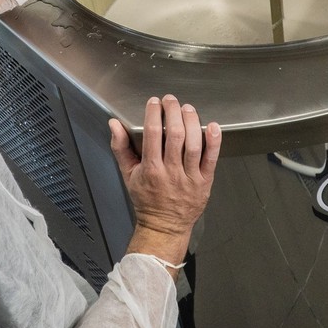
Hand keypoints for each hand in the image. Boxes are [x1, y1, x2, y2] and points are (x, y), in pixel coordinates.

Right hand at [109, 95, 220, 268]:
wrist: (164, 227)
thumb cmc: (146, 199)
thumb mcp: (128, 174)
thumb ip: (120, 147)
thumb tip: (114, 124)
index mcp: (151, 169)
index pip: (152, 134)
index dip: (153, 114)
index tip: (154, 102)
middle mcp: (171, 172)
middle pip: (175, 135)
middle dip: (173, 112)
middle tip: (171, 100)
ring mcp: (189, 177)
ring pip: (193, 144)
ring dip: (191, 121)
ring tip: (187, 108)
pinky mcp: (205, 181)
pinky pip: (211, 159)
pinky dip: (214, 141)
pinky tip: (212, 126)